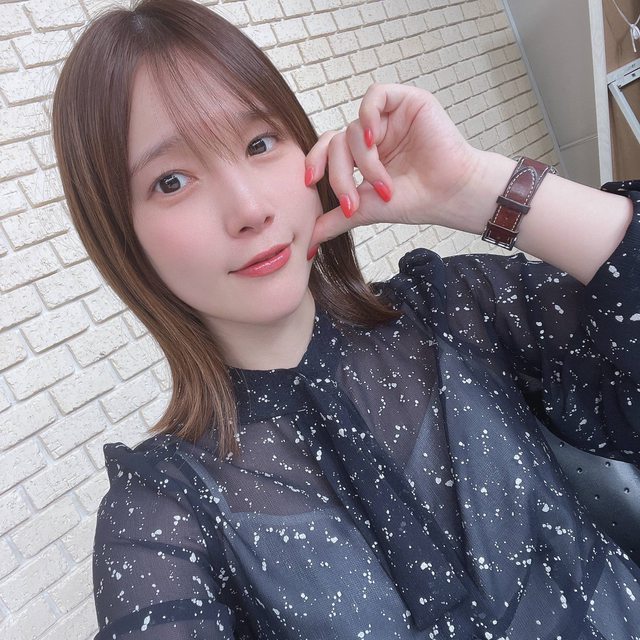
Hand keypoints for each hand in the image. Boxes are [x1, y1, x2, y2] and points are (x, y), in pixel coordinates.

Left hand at [305, 82, 481, 251]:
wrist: (450, 196)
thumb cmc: (416, 201)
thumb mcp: (367, 210)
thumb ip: (336, 220)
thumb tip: (309, 242)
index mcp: (362, 156)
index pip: (328, 150)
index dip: (315, 162)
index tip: (310, 182)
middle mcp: (374, 136)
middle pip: (336, 143)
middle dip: (339, 175)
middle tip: (353, 202)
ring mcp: (389, 118)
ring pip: (353, 128)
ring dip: (364, 162)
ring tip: (384, 185)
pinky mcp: (407, 102)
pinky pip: (375, 96)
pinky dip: (367, 117)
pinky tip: (374, 138)